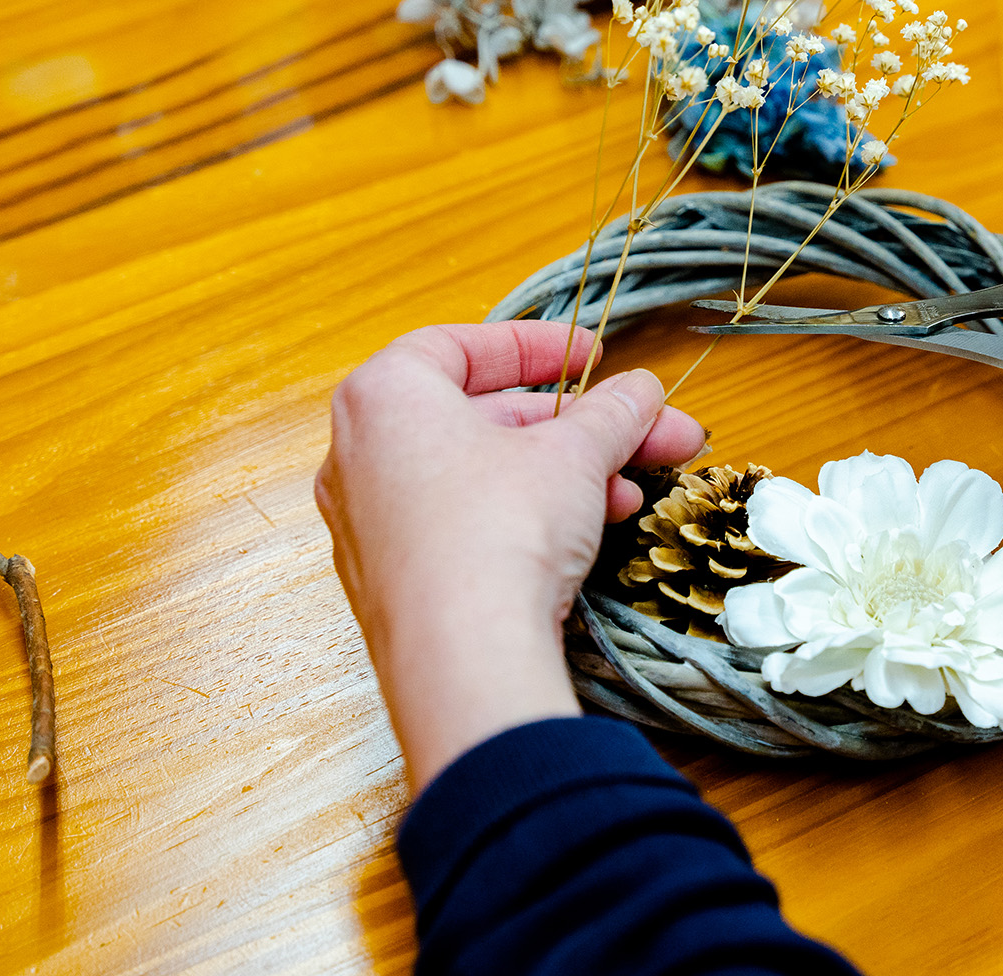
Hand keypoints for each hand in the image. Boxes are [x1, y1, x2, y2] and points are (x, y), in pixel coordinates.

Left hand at [315, 321, 706, 790]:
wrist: (466, 658)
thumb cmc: (499, 531)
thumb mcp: (575, 454)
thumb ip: (611, 413)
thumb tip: (640, 392)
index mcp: (385, 396)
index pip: (460, 344)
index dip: (536, 345)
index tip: (593, 356)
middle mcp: (361, 454)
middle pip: (482, 416)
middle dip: (575, 425)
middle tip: (642, 430)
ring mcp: (371, 523)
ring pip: (480, 476)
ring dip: (564, 474)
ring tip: (632, 490)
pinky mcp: (394, 581)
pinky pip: (464, 525)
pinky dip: (524, 516)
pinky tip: (590, 531)